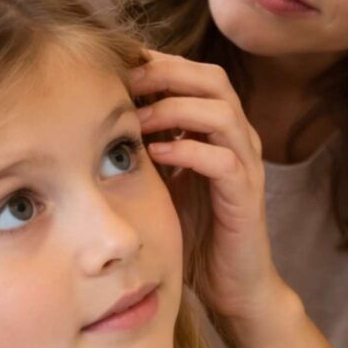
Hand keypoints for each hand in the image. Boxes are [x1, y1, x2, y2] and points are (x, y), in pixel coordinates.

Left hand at [128, 50, 283, 324]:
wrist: (230, 284)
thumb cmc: (193, 228)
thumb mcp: (163, 176)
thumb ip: (146, 143)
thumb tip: (101, 114)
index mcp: (221, 127)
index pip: (196, 74)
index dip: (159, 63)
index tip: (117, 66)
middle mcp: (239, 138)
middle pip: (213, 80)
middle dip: (166, 74)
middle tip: (125, 84)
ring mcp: (246, 165)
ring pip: (222, 113)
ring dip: (175, 109)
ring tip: (137, 120)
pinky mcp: (245, 197)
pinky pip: (222, 161)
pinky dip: (187, 151)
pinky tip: (156, 155)